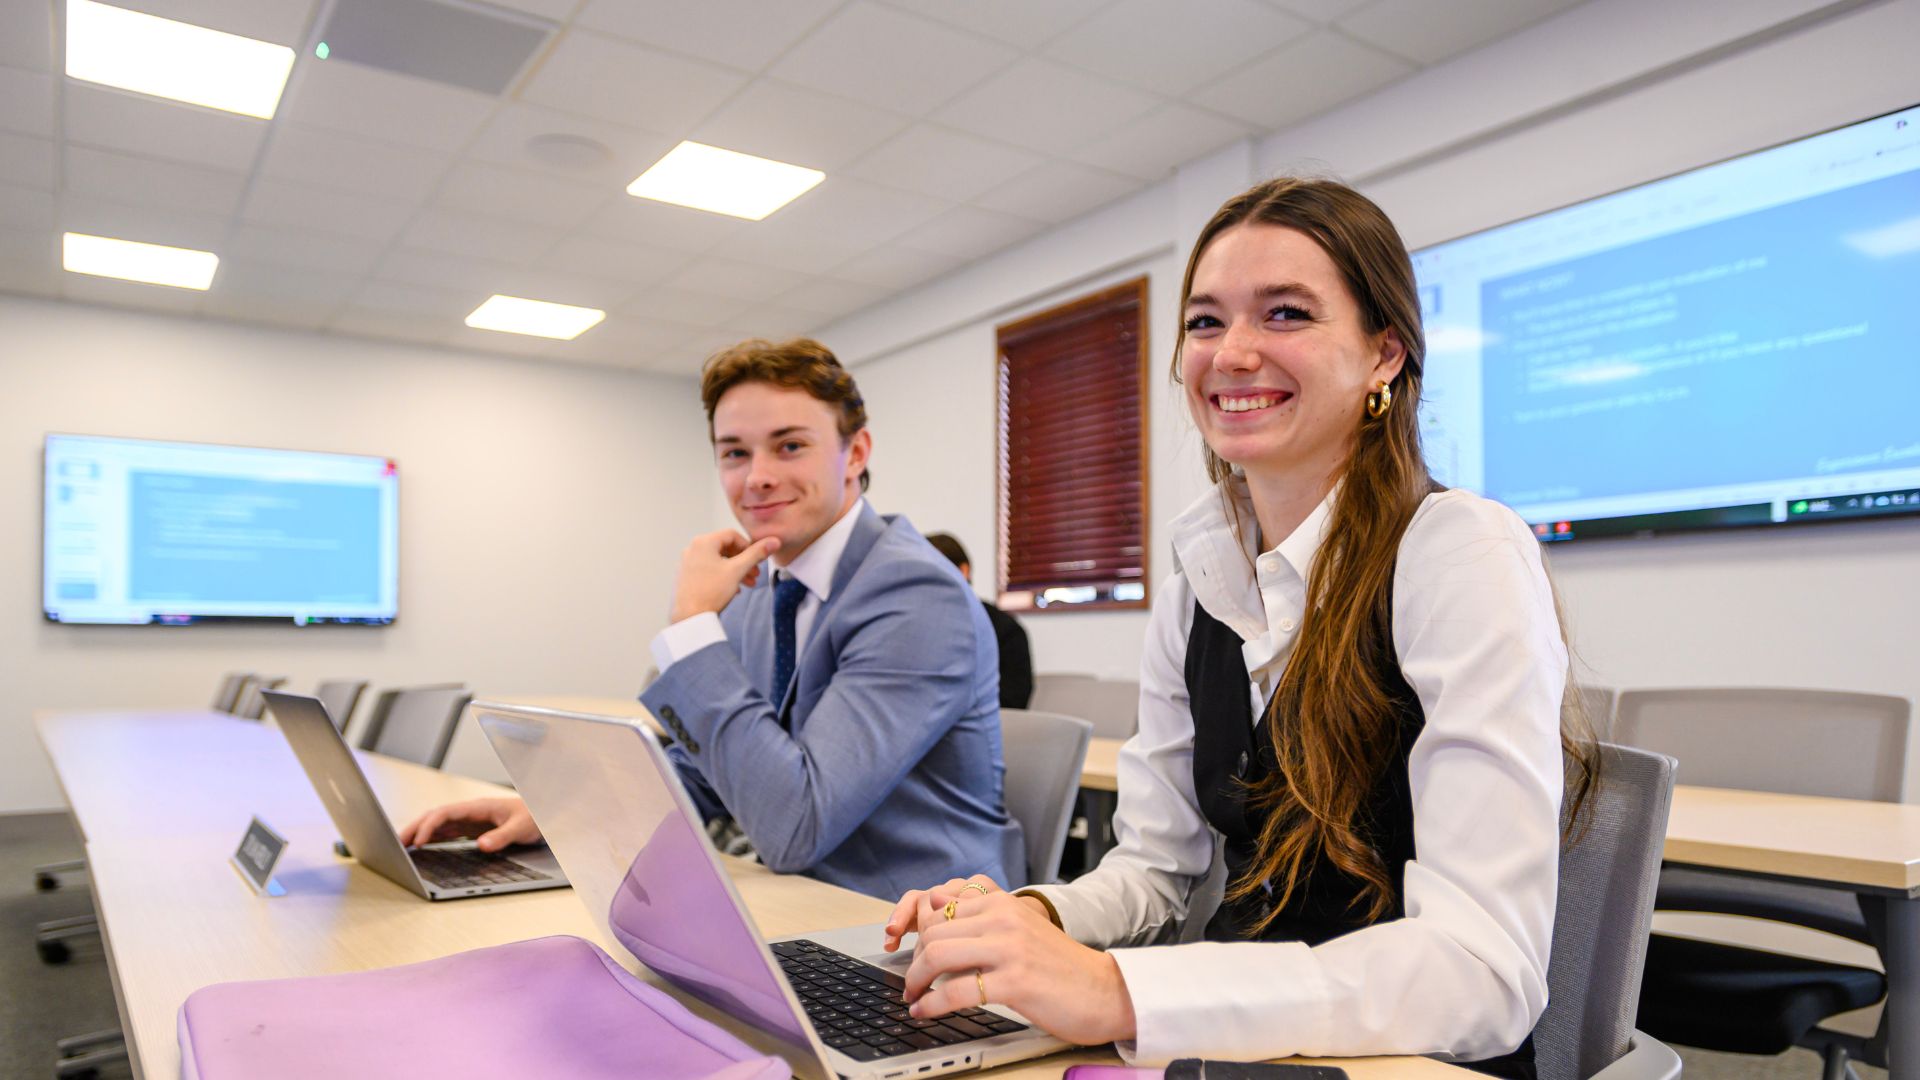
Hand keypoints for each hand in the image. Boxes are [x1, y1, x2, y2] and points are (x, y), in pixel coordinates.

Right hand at [396, 796, 539, 851]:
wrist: (543, 814)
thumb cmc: (533, 817)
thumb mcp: (521, 828)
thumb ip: (502, 836)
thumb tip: (481, 846)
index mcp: (477, 807)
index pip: (445, 813)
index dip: (429, 826)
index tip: (419, 842)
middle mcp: (469, 812)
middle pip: (435, 817)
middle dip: (415, 828)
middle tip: (396, 844)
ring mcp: (468, 819)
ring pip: (437, 824)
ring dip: (419, 833)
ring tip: (400, 846)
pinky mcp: (470, 828)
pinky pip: (446, 831)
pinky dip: (430, 837)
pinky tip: (421, 846)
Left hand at [669, 530, 781, 623]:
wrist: (690, 617)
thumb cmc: (711, 591)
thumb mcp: (737, 570)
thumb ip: (756, 554)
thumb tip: (774, 541)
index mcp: (704, 542)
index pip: (731, 535)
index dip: (748, 546)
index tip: (756, 559)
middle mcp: (693, 549)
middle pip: (725, 548)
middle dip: (743, 561)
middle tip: (755, 573)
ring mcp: (688, 563)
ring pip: (718, 560)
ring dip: (736, 570)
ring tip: (748, 584)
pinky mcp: (687, 576)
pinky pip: (709, 570)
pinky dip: (724, 576)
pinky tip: (734, 589)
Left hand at [888, 877, 1138, 1045]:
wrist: (1105, 991)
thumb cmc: (1060, 966)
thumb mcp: (1021, 929)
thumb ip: (982, 916)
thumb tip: (934, 899)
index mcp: (1004, 904)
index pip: (940, 909)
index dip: (919, 935)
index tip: (915, 955)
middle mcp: (1005, 919)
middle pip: (934, 932)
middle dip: (914, 960)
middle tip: (912, 982)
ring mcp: (1009, 949)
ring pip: (938, 955)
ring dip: (916, 980)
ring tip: (913, 996)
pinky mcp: (1014, 982)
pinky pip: (955, 990)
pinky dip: (931, 1004)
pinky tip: (925, 1012)